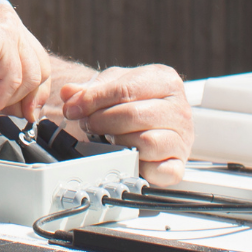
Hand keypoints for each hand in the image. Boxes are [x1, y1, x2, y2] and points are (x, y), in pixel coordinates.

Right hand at [0, 1, 55, 122]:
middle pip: (41, 68)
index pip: (37, 62)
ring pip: (30, 76)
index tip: (27, 114)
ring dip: (6, 101)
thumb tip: (23, 114)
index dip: (35, 92)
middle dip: (29, 99)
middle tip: (13, 118)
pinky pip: (11, 78)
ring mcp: (7, 27)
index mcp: (6, 29)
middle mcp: (10, 23)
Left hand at [56, 65, 192, 182]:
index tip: (72, 109)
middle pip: (134, 116)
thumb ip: (87, 89)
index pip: (126, 90)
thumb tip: (69, 94)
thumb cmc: (131, 102)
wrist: (146, 121)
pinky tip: (127, 157)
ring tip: (109, 138)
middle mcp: (180, 109)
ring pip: (146, 143)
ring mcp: (182, 139)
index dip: (93, 100)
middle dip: (102, 121)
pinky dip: (138, 167)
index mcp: (166, 81)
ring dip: (119, 143)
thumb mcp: (110, 85)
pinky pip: (158, 170)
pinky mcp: (178, 166)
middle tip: (89, 124)